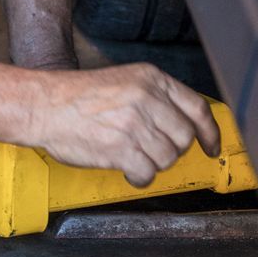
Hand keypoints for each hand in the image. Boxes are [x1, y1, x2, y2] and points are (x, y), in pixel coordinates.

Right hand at [28, 64, 222, 186]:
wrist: (45, 106)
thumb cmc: (79, 97)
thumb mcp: (124, 81)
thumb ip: (155, 98)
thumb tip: (182, 126)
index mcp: (151, 78)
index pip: (197, 107)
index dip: (209, 132)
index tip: (212, 146)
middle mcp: (147, 98)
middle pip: (184, 137)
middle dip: (173, 150)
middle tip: (153, 151)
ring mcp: (135, 123)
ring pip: (168, 158)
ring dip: (153, 164)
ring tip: (133, 158)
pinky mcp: (121, 148)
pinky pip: (147, 173)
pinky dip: (140, 178)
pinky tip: (128, 170)